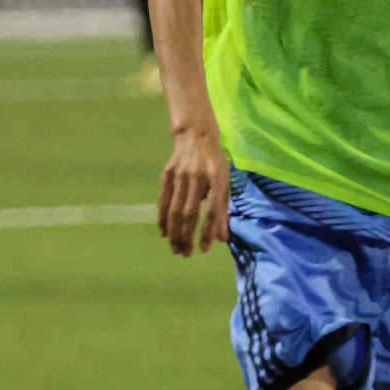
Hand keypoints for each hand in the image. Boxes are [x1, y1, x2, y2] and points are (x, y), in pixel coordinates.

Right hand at [158, 128, 230, 256]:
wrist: (196, 135)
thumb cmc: (215, 163)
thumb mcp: (226, 182)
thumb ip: (224, 209)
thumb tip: (222, 239)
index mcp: (218, 179)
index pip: (212, 210)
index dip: (208, 231)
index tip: (204, 250)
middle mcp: (198, 177)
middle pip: (190, 213)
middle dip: (187, 237)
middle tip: (186, 254)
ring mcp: (180, 175)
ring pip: (175, 210)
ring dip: (174, 232)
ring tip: (175, 249)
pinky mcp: (167, 174)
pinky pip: (163, 201)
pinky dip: (163, 219)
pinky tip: (164, 233)